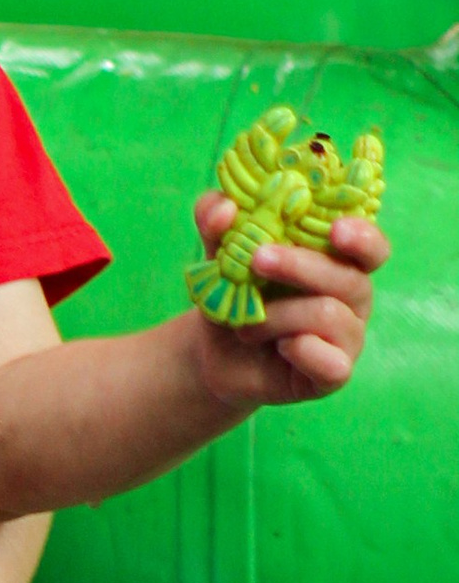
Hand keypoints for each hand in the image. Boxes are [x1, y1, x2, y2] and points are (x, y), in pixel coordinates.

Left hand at [187, 187, 387, 408]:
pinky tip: (280, 347)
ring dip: (276, 316)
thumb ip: (214, 218)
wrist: (212, 350)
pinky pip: (332, 363)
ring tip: (246, 325)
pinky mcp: (334, 373)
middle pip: (348, 277)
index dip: (362, 237)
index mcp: (337, 259)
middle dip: (299, 266)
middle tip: (256, 261)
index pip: (371, 245)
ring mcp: (348, 336)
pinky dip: (301, 351)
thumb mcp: (216, 249)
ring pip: (328, 315)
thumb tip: (224, 209)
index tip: (336, 230)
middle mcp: (352, 295)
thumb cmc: (232, 291)